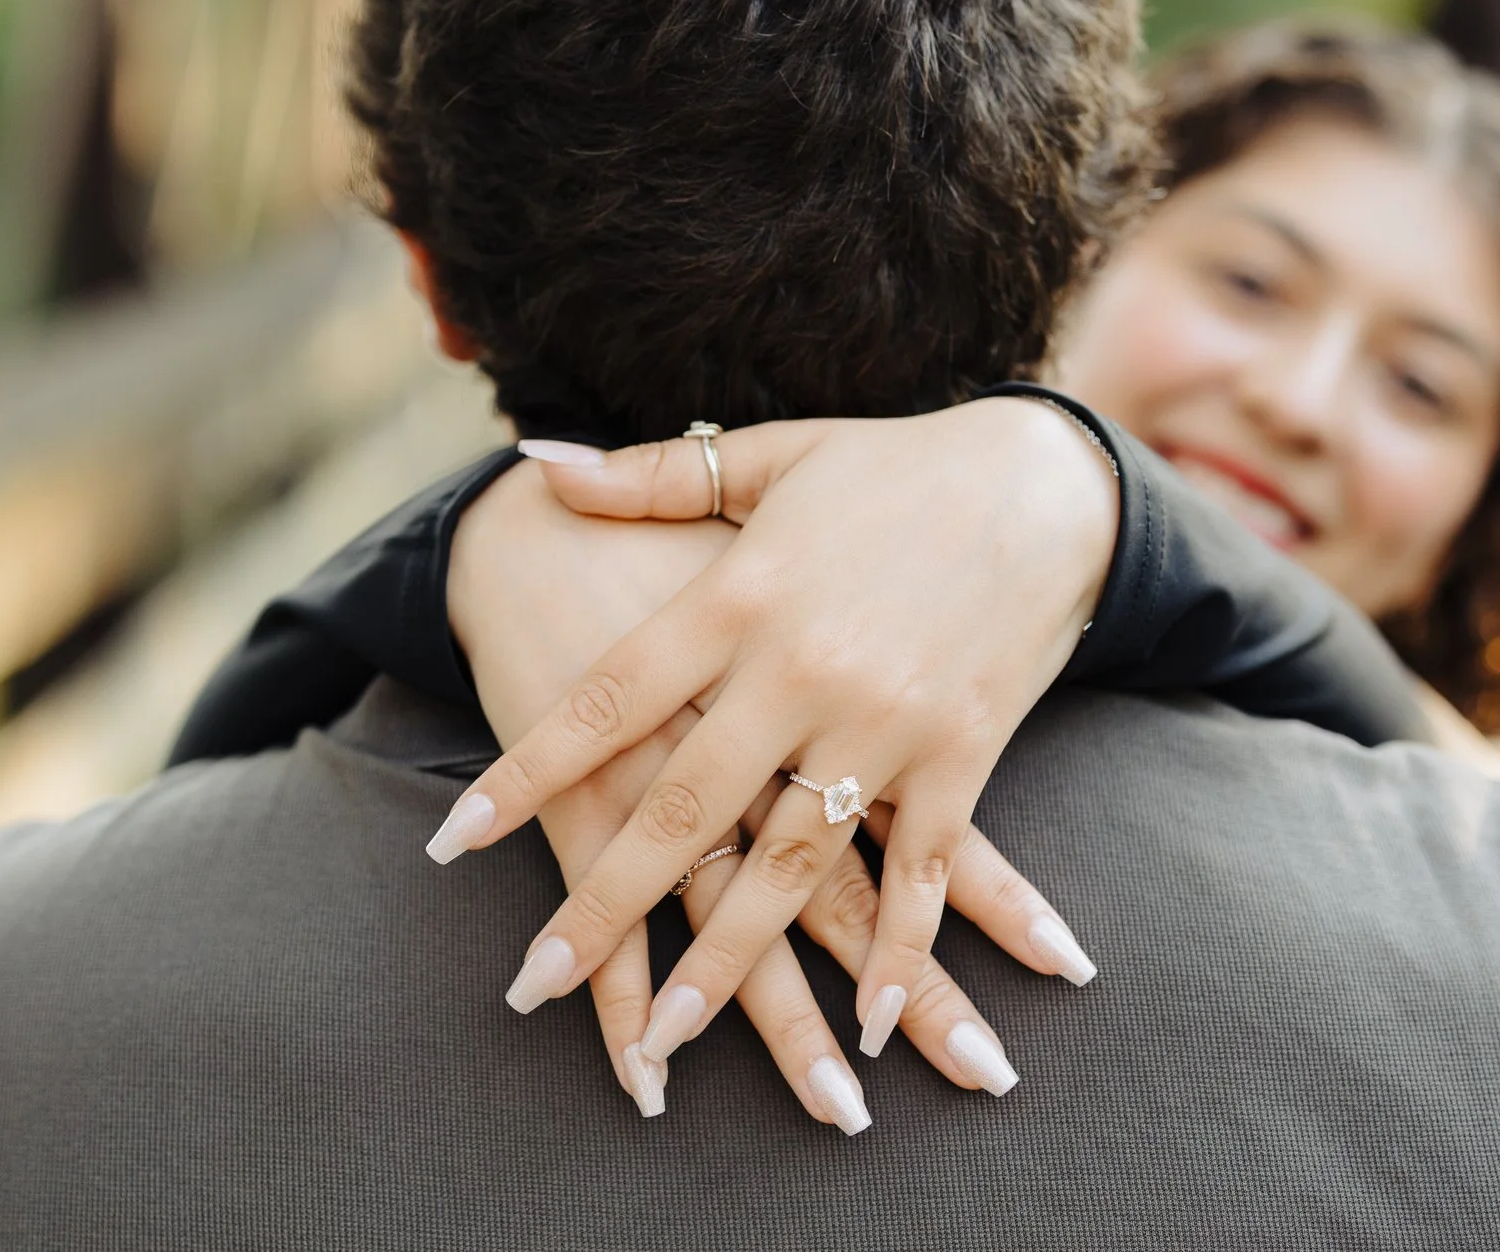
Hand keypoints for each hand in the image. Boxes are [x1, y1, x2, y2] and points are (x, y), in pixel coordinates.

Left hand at [433, 397, 1114, 1068]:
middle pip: (683, 808)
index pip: (608, 699)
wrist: (1048, 478)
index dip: (524, 770)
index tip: (452, 841)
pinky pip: (924, 872)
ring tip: (668, 1040)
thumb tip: (534, 464)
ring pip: (791, 865)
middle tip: (533, 985)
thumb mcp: (769, 460)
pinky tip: (873, 1023)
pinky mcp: (961, 754)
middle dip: (605, 907)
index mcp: (740, 595)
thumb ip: (650, 478)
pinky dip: (905, 953)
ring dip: (730, 962)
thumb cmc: (897, 466)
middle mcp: (801, 668)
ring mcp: (884, 721)